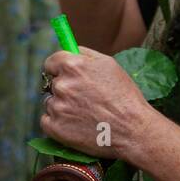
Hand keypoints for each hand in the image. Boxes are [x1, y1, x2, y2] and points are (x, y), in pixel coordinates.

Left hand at [40, 46, 155, 161]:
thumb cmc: (124, 95)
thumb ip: (85, 54)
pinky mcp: (55, 128)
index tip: (63, 76)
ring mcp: (57, 108)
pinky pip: (47, 121)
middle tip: (84, 99)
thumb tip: (69, 51)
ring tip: (85, 114)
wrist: (132, 129)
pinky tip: (76, 125)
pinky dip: (57, 123)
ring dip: (62, 107)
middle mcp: (62, 85)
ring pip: (50, 103)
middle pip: (52, 84)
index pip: (50, 63)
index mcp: (72, 66)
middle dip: (64, 89)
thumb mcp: (109, 64)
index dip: (58, 70)